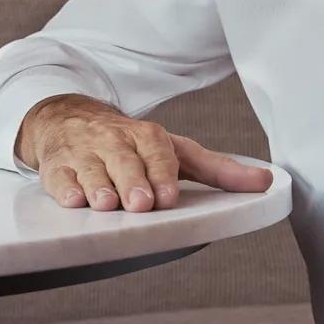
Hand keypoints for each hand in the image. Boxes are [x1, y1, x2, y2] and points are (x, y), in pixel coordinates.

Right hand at [15, 93, 273, 211]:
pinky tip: (72, 199)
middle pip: (125, 161)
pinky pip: (59, 175)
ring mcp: (85, 152)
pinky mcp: (58, 164)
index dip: (162, 174)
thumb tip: (266, 182)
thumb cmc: (133, 144)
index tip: (167, 196)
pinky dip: (65, 187)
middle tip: (140, 204)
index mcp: (148, 136)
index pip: (159, 152)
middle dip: (133, 181)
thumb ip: (218, 170)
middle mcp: (116, 141)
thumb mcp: (176, 150)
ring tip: (106, 204)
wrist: (71, 119)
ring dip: (100, 187)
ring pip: (92, 169)